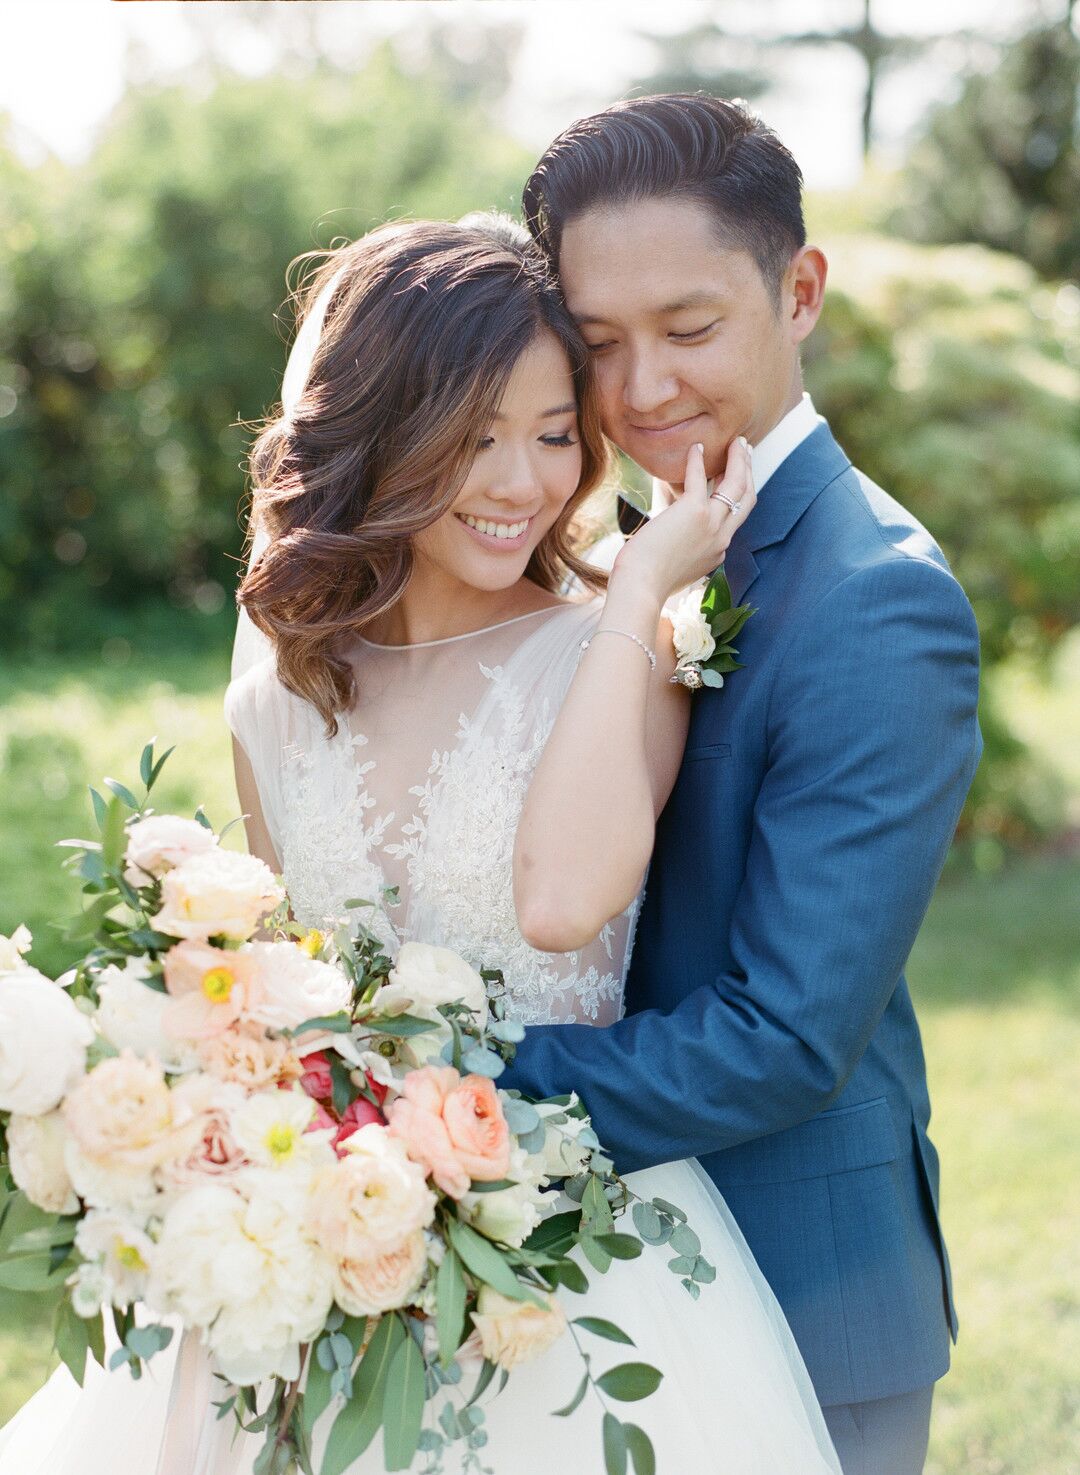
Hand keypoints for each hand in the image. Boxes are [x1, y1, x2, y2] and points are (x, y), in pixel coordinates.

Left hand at [612, 438, 756, 604]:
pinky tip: (695, 447)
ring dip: (738, 460)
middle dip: (750, 472)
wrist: (641, 588)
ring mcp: (712, 525)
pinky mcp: (694, 512)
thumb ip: (681, 547)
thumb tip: (669, 527)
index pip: (734, 519)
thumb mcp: (675, 565)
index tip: (734, 476)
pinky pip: (700, 478)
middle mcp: (722, 538)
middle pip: (747, 498)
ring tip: (736, 442)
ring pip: (736, 484)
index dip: (736, 494)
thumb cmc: (648, 581)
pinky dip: (697, 460)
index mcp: (718, 551)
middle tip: (746, 451)